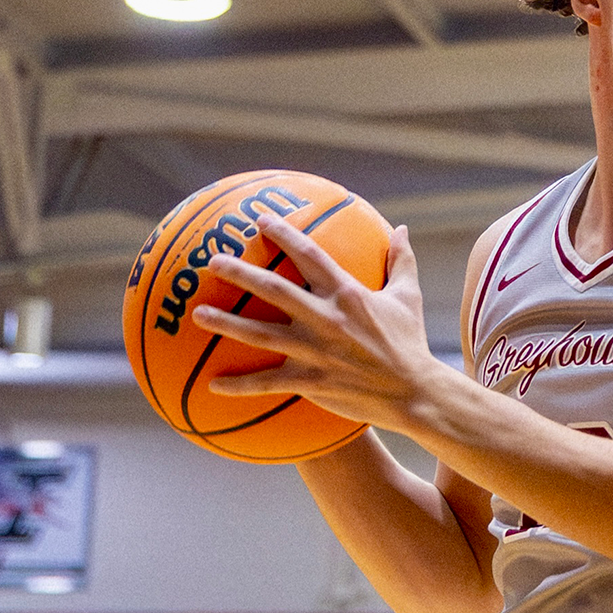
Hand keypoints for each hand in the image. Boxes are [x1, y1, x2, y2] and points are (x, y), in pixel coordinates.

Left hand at [191, 213, 452, 435]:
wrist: (414, 392)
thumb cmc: (410, 342)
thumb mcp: (408, 297)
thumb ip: (401, 261)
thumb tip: (401, 229)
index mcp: (347, 294)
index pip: (309, 255)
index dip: (283, 234)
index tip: (259, 220)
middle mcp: (325, 318)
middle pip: (273, 289)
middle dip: (240, 273)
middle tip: (212, 261)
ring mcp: (315, 351)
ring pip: (259, 334)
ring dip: (226, 323)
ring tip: (198, 314)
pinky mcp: (310, 381)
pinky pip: (267, 383)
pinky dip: (239, 385)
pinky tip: (213, 384)